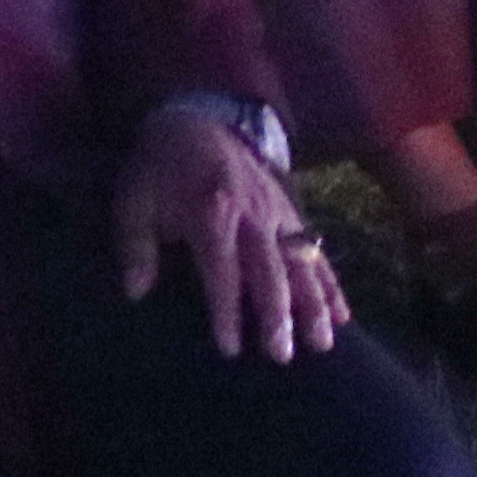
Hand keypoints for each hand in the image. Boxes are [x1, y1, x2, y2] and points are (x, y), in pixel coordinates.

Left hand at [117, 105, 340, 360]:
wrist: (196, 121)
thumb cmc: (160, 170)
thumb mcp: (134, 201)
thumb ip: (136, 247)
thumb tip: (136, 292)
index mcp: (212, 211)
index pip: (222, 270)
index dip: (226, 310)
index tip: (230, 349)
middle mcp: (251, 213)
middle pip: (269, 270)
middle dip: (278, 315)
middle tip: (283, 355)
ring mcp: (276, 212)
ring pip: (301, 262)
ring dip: (313, 304)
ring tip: (322, 343)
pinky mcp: (290, 211)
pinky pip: (315, 250)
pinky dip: (330, 282)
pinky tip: (341, 315)